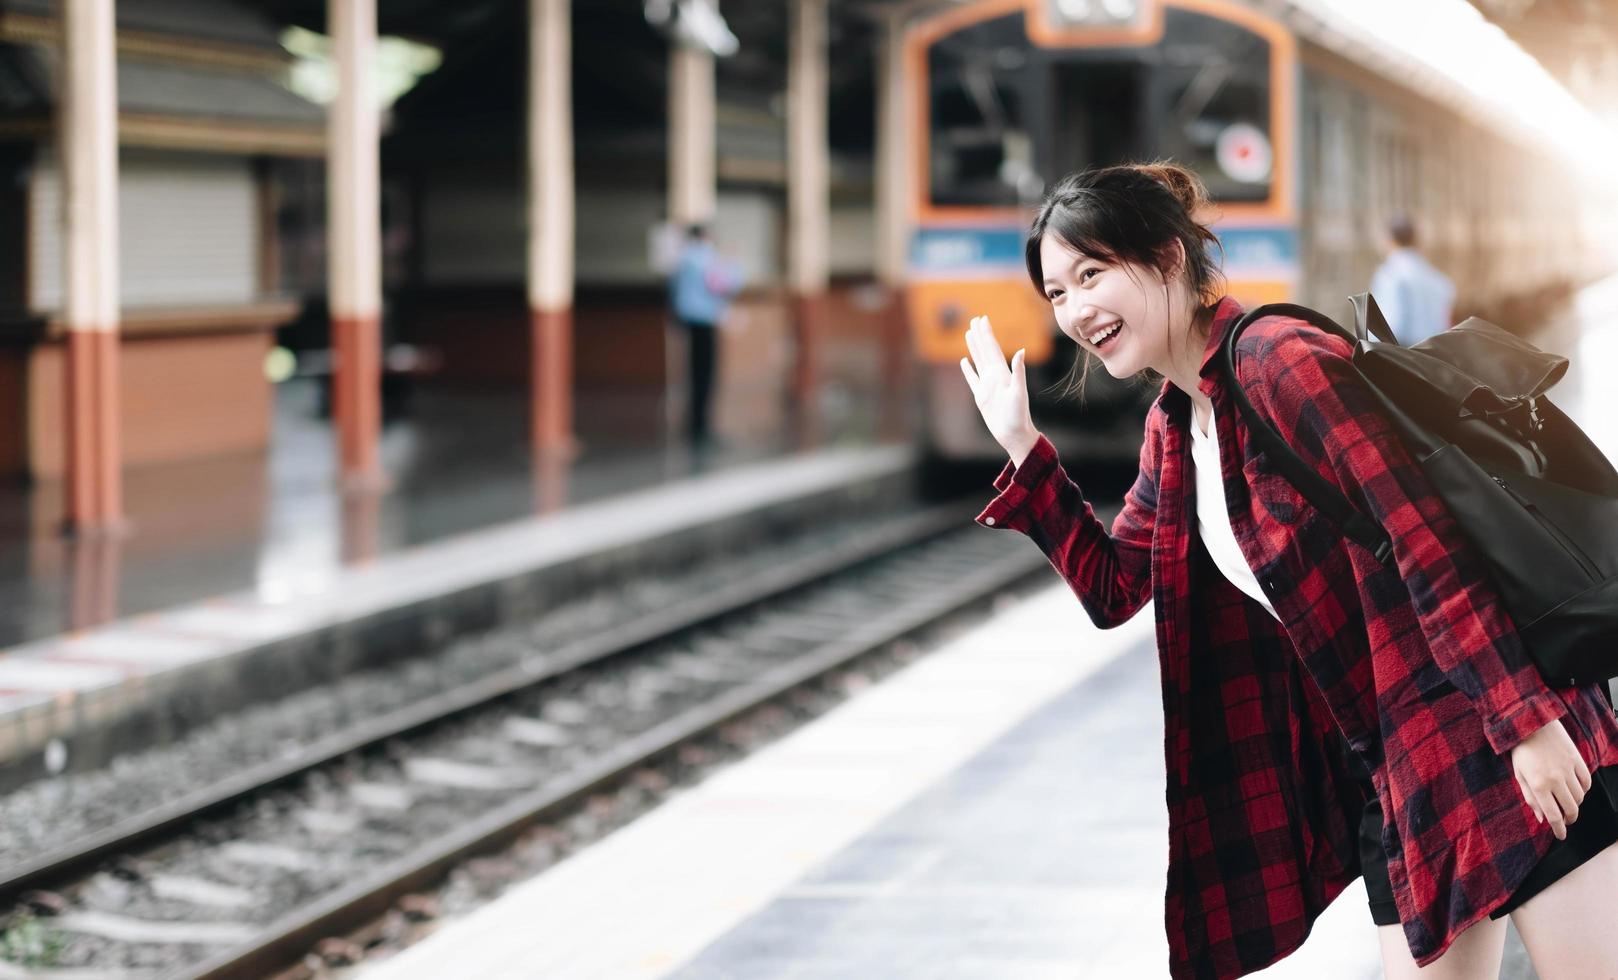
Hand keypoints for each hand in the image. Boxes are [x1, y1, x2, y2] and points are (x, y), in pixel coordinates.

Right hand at [958, 315, 1039, 465]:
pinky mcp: (981, 396)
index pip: (992, 348)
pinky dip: (968, 369)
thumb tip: (1021, 350)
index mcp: (1003, 373)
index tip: (982, 319)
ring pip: (978, 361)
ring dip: (974, 347)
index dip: (987, 334)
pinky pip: (972, 379)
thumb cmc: (1018, 415)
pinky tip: (964, 361)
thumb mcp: (1019, 392)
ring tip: (968, 334)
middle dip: (979, 335)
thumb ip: (1019, 371)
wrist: (1014, 434)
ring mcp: (987, 385)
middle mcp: (995, 376)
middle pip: (985, 351)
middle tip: (974, 320)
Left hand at [1510, 717, 1592, 840]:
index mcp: (1538, 785)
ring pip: (1580, 797)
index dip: (1559, 829)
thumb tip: (1541, 818)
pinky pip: (1586, 782)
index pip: (1553, 816)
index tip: (1561, 836)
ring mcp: (1568, 770)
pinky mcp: (1577, 760)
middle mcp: (1555, 780)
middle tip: (1566, 822)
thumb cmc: (1521, 751)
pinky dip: (1583, 790)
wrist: (1531, 723)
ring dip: (1575, 805)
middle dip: (1569, 820)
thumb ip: (1530, 798)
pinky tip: (1576, 790)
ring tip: (1568, 804)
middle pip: (1571, 810)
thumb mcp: (1519, 775)